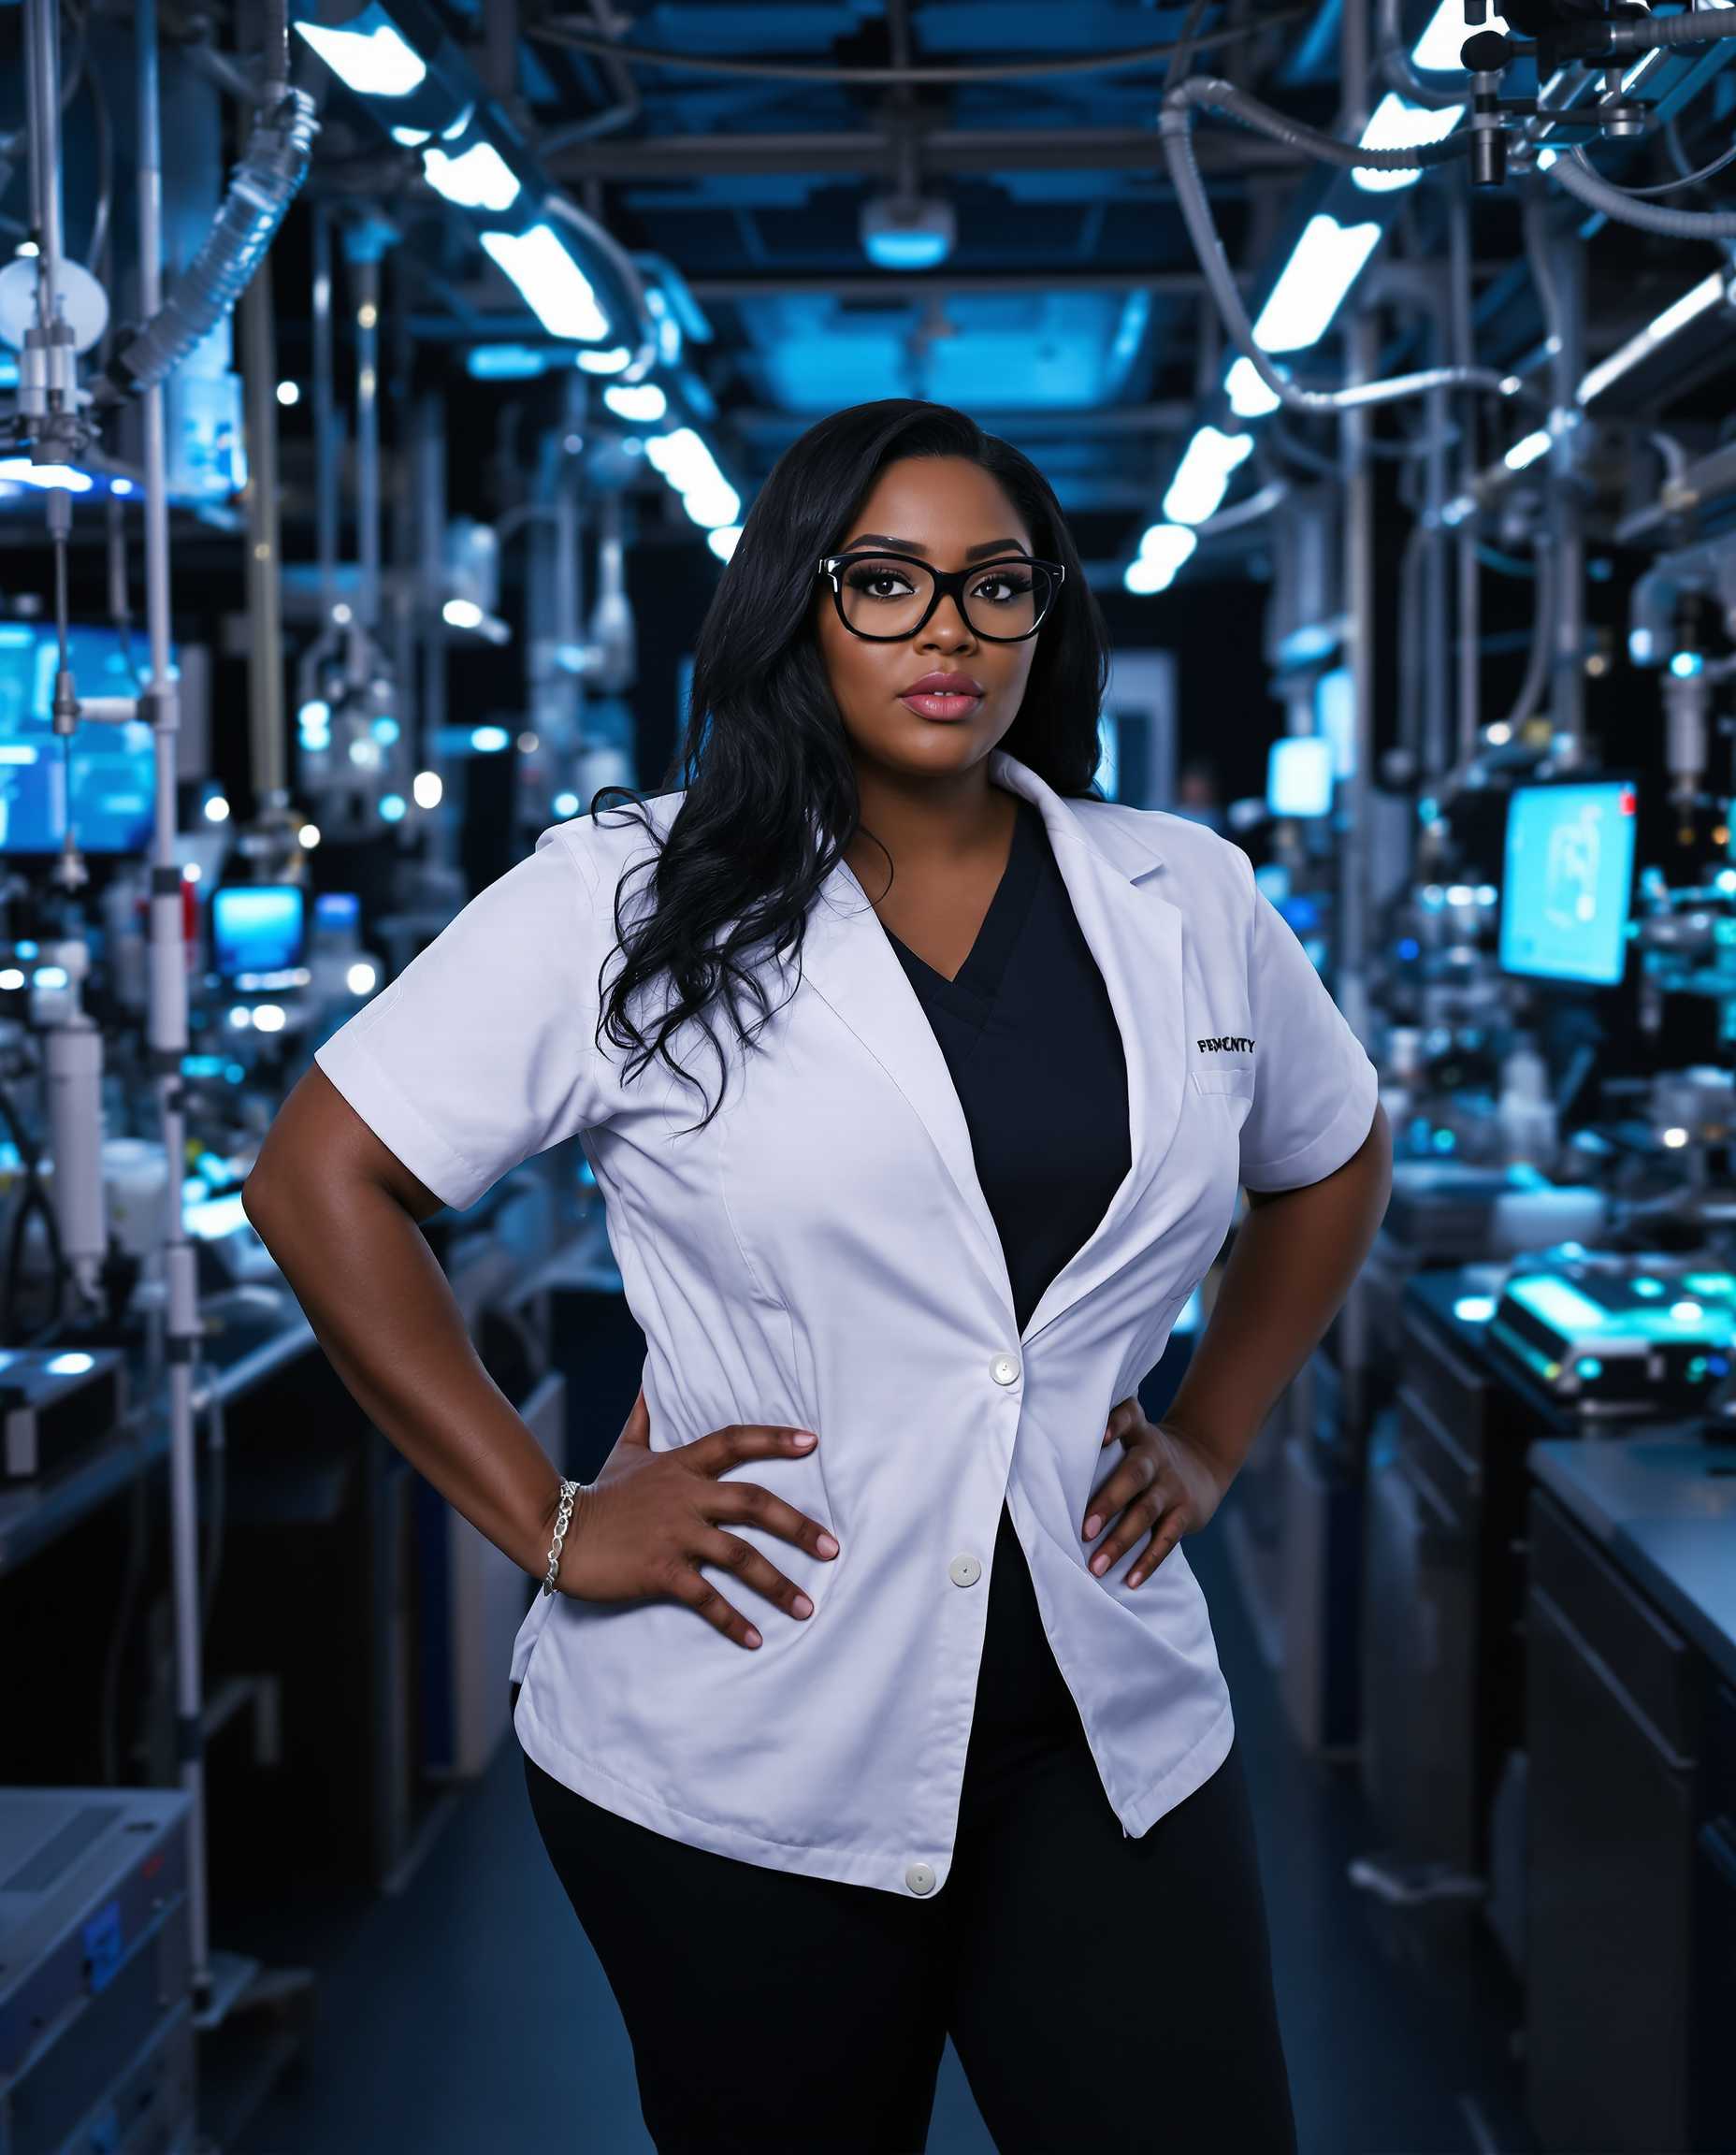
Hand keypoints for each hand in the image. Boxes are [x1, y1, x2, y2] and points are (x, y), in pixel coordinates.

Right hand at [557, 1384, 838, 1649]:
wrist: (556, 1531)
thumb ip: (642, 1420)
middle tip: (833, 1547)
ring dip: (777, 1584)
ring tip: (806, 1607)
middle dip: (798, 1526)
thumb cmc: (597, 1494)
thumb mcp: (623, 1451)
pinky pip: (706, 1597)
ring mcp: (675, 1533)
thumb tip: (647, 1384)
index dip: (774, 1439)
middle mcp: (686, 1496)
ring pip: (740, 1556)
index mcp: (681, 1466)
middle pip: (754, 1503)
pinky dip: (732, 1620)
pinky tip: (755, 1640)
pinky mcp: (660, 1569)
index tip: (813, 1442)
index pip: (734, 1442)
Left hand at [1080, 1397, 1230, 1588]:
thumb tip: (1047, 1464)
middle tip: (1084, 1530)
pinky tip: (1131, 1580)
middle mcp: (1156, 1457)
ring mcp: (1172, 1485)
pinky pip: (1167, 1539)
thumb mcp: (1133, 1436)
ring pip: (1146, 1512)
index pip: (1128, 1417)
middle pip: (1133, 1475)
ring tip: (1097, 1566)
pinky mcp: (1186, 1512)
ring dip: (1121, 1541)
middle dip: (1108, 1503)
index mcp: (1138, 1434)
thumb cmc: (1147, 1455)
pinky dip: (1148, 1561)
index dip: (1115, 1423)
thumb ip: (1102, 1443)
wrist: (1203, 1462)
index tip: (1099, 1436)